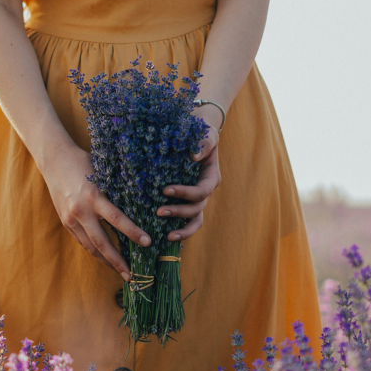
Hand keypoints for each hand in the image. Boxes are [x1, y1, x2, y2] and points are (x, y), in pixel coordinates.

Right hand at [40, 143, 150, 280]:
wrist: (54, 160)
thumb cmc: (83, 162)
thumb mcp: (103, 174)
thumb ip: (116, 191)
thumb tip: (139, 204)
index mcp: (93, 196)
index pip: (117, 219)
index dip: (133, 232)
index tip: (148, 243)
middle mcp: (81, 211)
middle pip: (102, 242)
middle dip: (117, 261)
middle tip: (132, 275)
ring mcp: (71, 219)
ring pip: (90, 247)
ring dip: (106, 261)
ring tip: (121, 271)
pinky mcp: (66, 222)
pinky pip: (83, 241)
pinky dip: (95, 251)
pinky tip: (106, 257)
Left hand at [157, 112, 221, 241]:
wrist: (193, 136)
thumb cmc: (200, 133)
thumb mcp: (206, 134)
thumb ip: (203, 143)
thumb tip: (193, 155)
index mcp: (211, 178)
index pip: (201, 191)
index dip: (185, 193)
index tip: (165, 190)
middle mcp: (205, 192)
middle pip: (196, 209)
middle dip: (178, 212)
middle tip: (158, 212)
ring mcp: (196, 200)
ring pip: (194, 220)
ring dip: (181, 228)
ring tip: (166, 236)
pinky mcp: (186, 203)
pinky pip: (187, 222)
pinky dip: (180, 230)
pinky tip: (165, 237)